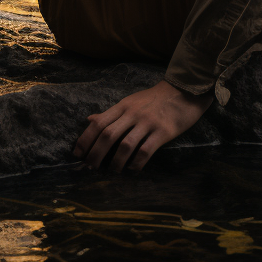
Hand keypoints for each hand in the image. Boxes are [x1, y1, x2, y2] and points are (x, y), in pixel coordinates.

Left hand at [74, 80, 211, 172]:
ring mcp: (148, 122)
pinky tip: (133, 170)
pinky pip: (146, 150)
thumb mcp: (130, 101)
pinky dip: (136, 163)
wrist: (184, 90)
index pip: (99, 123)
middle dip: (96, 154)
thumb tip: (89, 120)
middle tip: (90, 168)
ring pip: (125, 145)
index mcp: (123, 106)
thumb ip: (111, 113)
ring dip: (115, 162)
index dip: (85, 139)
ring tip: (112, 171)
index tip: (77, 154)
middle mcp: (133, 114)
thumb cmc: (155, 98)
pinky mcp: (163, 131)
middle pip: (108, 135)